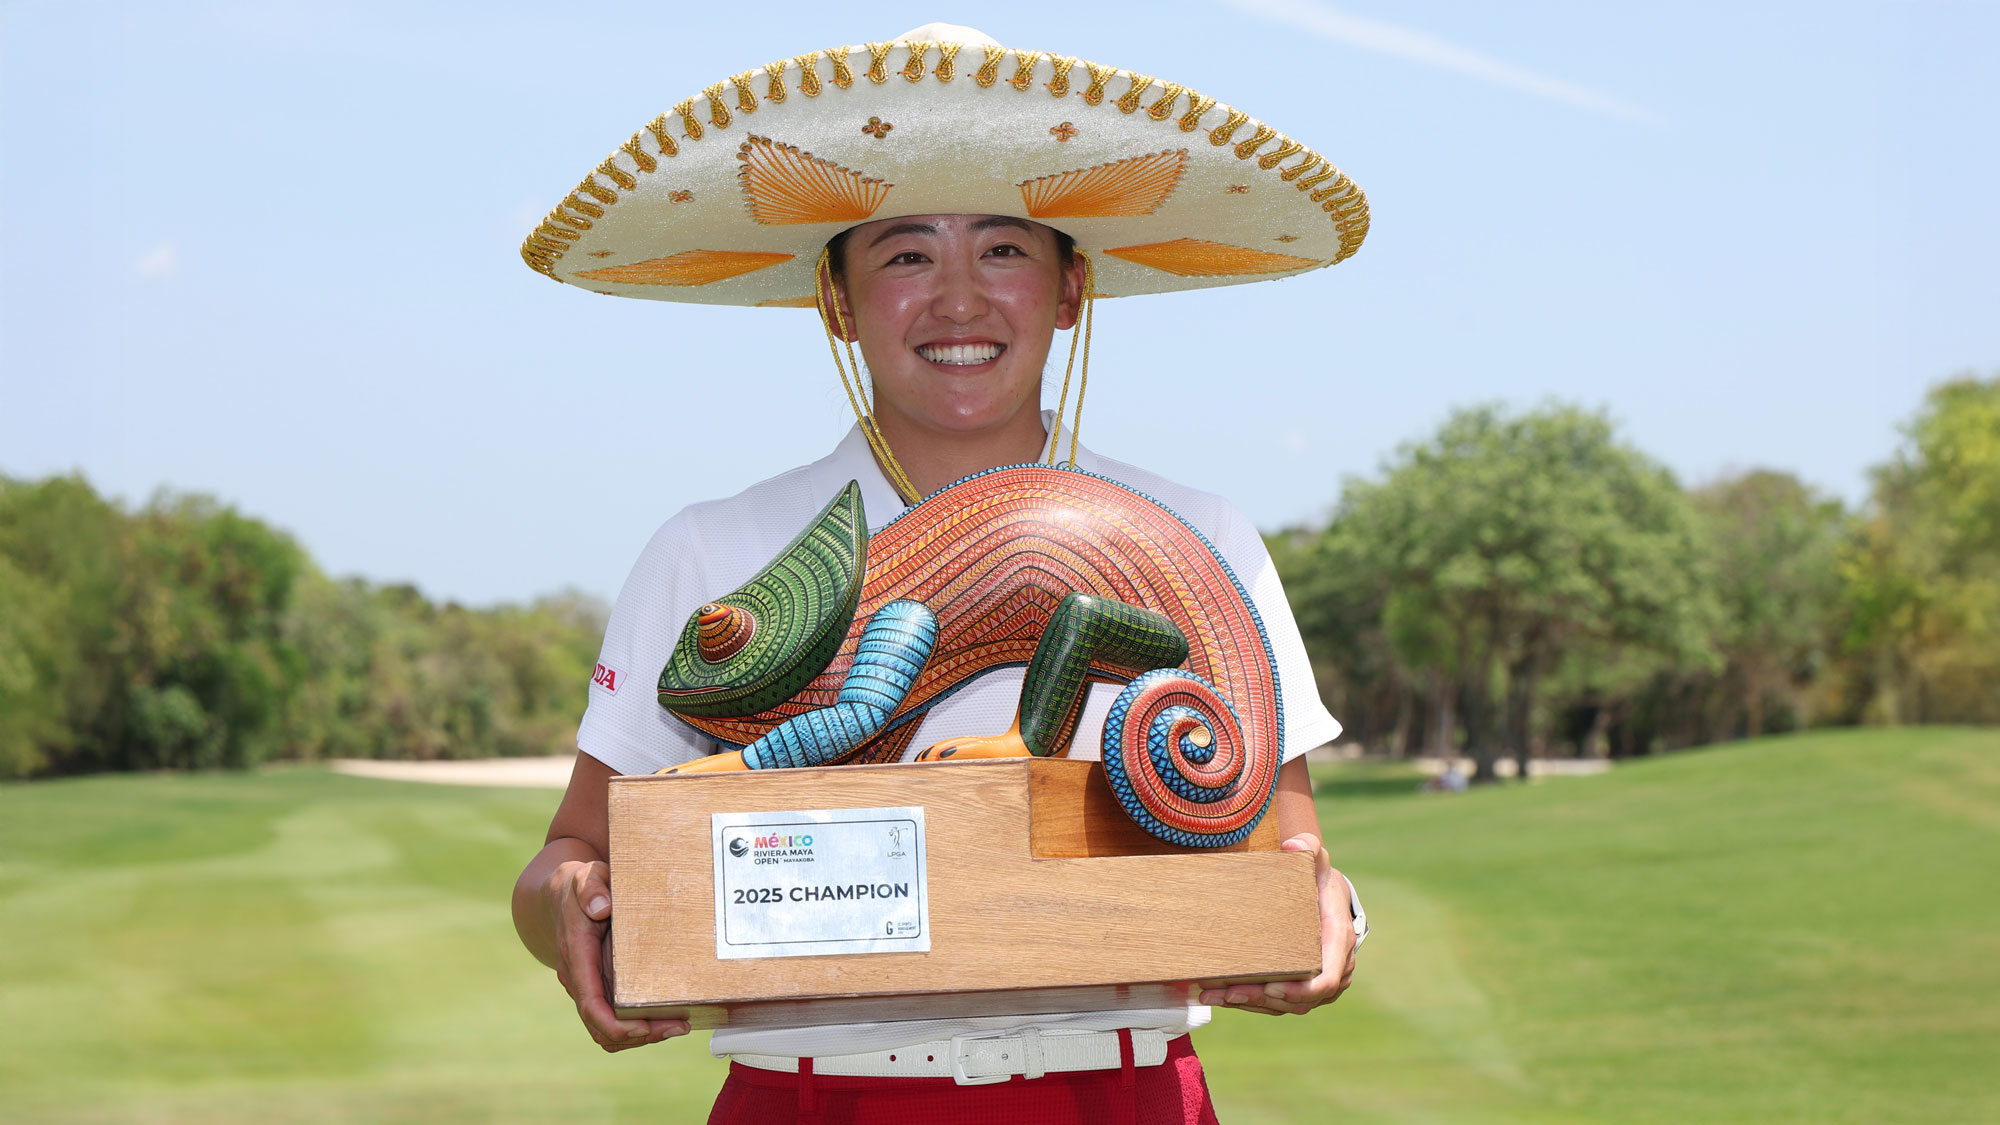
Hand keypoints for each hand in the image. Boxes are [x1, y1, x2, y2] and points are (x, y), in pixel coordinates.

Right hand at [545, 858, 689, 1051]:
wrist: (562, 896)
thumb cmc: (580, 886)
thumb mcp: (586, 877)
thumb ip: (591, 887)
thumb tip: (601, 907)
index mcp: (577, 956)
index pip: (590, 1003)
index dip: (615, 1024)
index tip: (644, 1027)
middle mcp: (579, 978)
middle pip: (602, 1025)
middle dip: (639, 1035)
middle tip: (679, 1027)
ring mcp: (588, 986)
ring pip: (607, 1030)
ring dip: (641, 1036)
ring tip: (678, 1027)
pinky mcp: (600, 988)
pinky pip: (613, 1020)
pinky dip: (637, 1027)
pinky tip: (665, 1020)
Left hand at [1197, 832, 1357, 1014]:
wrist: (1325, 895)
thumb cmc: (1319, 879)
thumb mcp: (1317, 860)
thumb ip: (1309, 848)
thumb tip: (1294, 844)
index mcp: (1338, 942)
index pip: (1327, 979)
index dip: (1301, 990)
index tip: (1271, 988)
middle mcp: (1333, 968)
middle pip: (1301, 999)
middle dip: (1263, 999)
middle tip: (1228, 993)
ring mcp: (1318, 982)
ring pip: (1287, 1005)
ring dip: (1250, 1004)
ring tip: (1214, 996)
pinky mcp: (1301, 986)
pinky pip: (1279, 1002)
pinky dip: (1251, 1002)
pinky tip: (1221, 996)